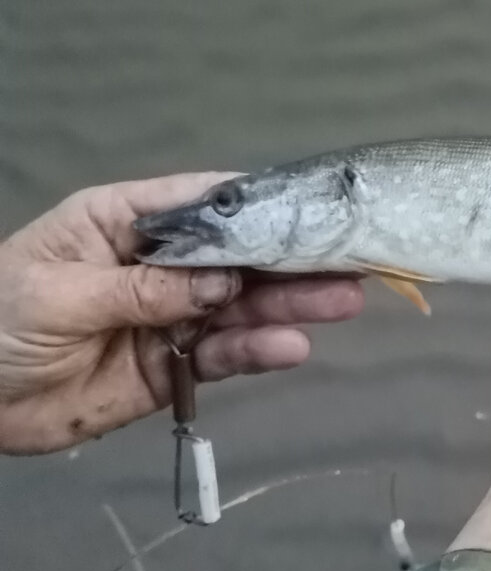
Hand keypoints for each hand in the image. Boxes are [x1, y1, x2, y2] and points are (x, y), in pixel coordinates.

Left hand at [0, 174, 362, 454]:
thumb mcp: (59, 294)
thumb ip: (143, 289)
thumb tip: (222, 283)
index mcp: (125, 223)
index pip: (202, 203)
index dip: (257, 205)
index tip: (313, 207)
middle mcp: (159, 264)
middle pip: (236, 256)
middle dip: (291, 258)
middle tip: (351, 259)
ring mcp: (170, 317)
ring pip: (241, 305)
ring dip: (290, 304)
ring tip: (343, 301)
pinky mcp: (174, 367)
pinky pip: (223, 355)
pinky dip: (257, 351)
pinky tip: (292, 347)